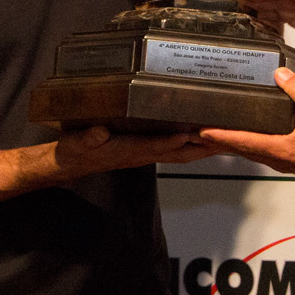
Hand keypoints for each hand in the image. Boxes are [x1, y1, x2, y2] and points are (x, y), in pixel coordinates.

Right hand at [51, 126, 211, 179]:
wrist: (71, 163)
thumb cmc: (75, 151)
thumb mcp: (77, 142)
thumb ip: (89, 137)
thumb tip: (100, 132)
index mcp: (127, 150)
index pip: (154, 146)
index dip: (172, 141)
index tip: (190, 134)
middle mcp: (141, 154)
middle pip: (177, 153)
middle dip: (201, 148)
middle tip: (224, 138)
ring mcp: (145, 154)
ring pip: (179, 153)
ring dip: (201, 147)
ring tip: (224, 138)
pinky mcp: (144, 150)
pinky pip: (173, 149)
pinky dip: (190, 143)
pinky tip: (201, 136)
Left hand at [200, 68, 294, 183]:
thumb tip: (281, 74)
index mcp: (279, 149)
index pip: (241, 141)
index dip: (219, 135)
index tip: (202, 131)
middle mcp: (276, 159)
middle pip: (239, 149)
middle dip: (218, 141)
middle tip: (198, 133)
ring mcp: (281, 162)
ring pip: (248, 153)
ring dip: (231, 144)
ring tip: (216, 135)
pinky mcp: (287, 161)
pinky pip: (259, 153)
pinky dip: (246, 145)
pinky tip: (247, 138)